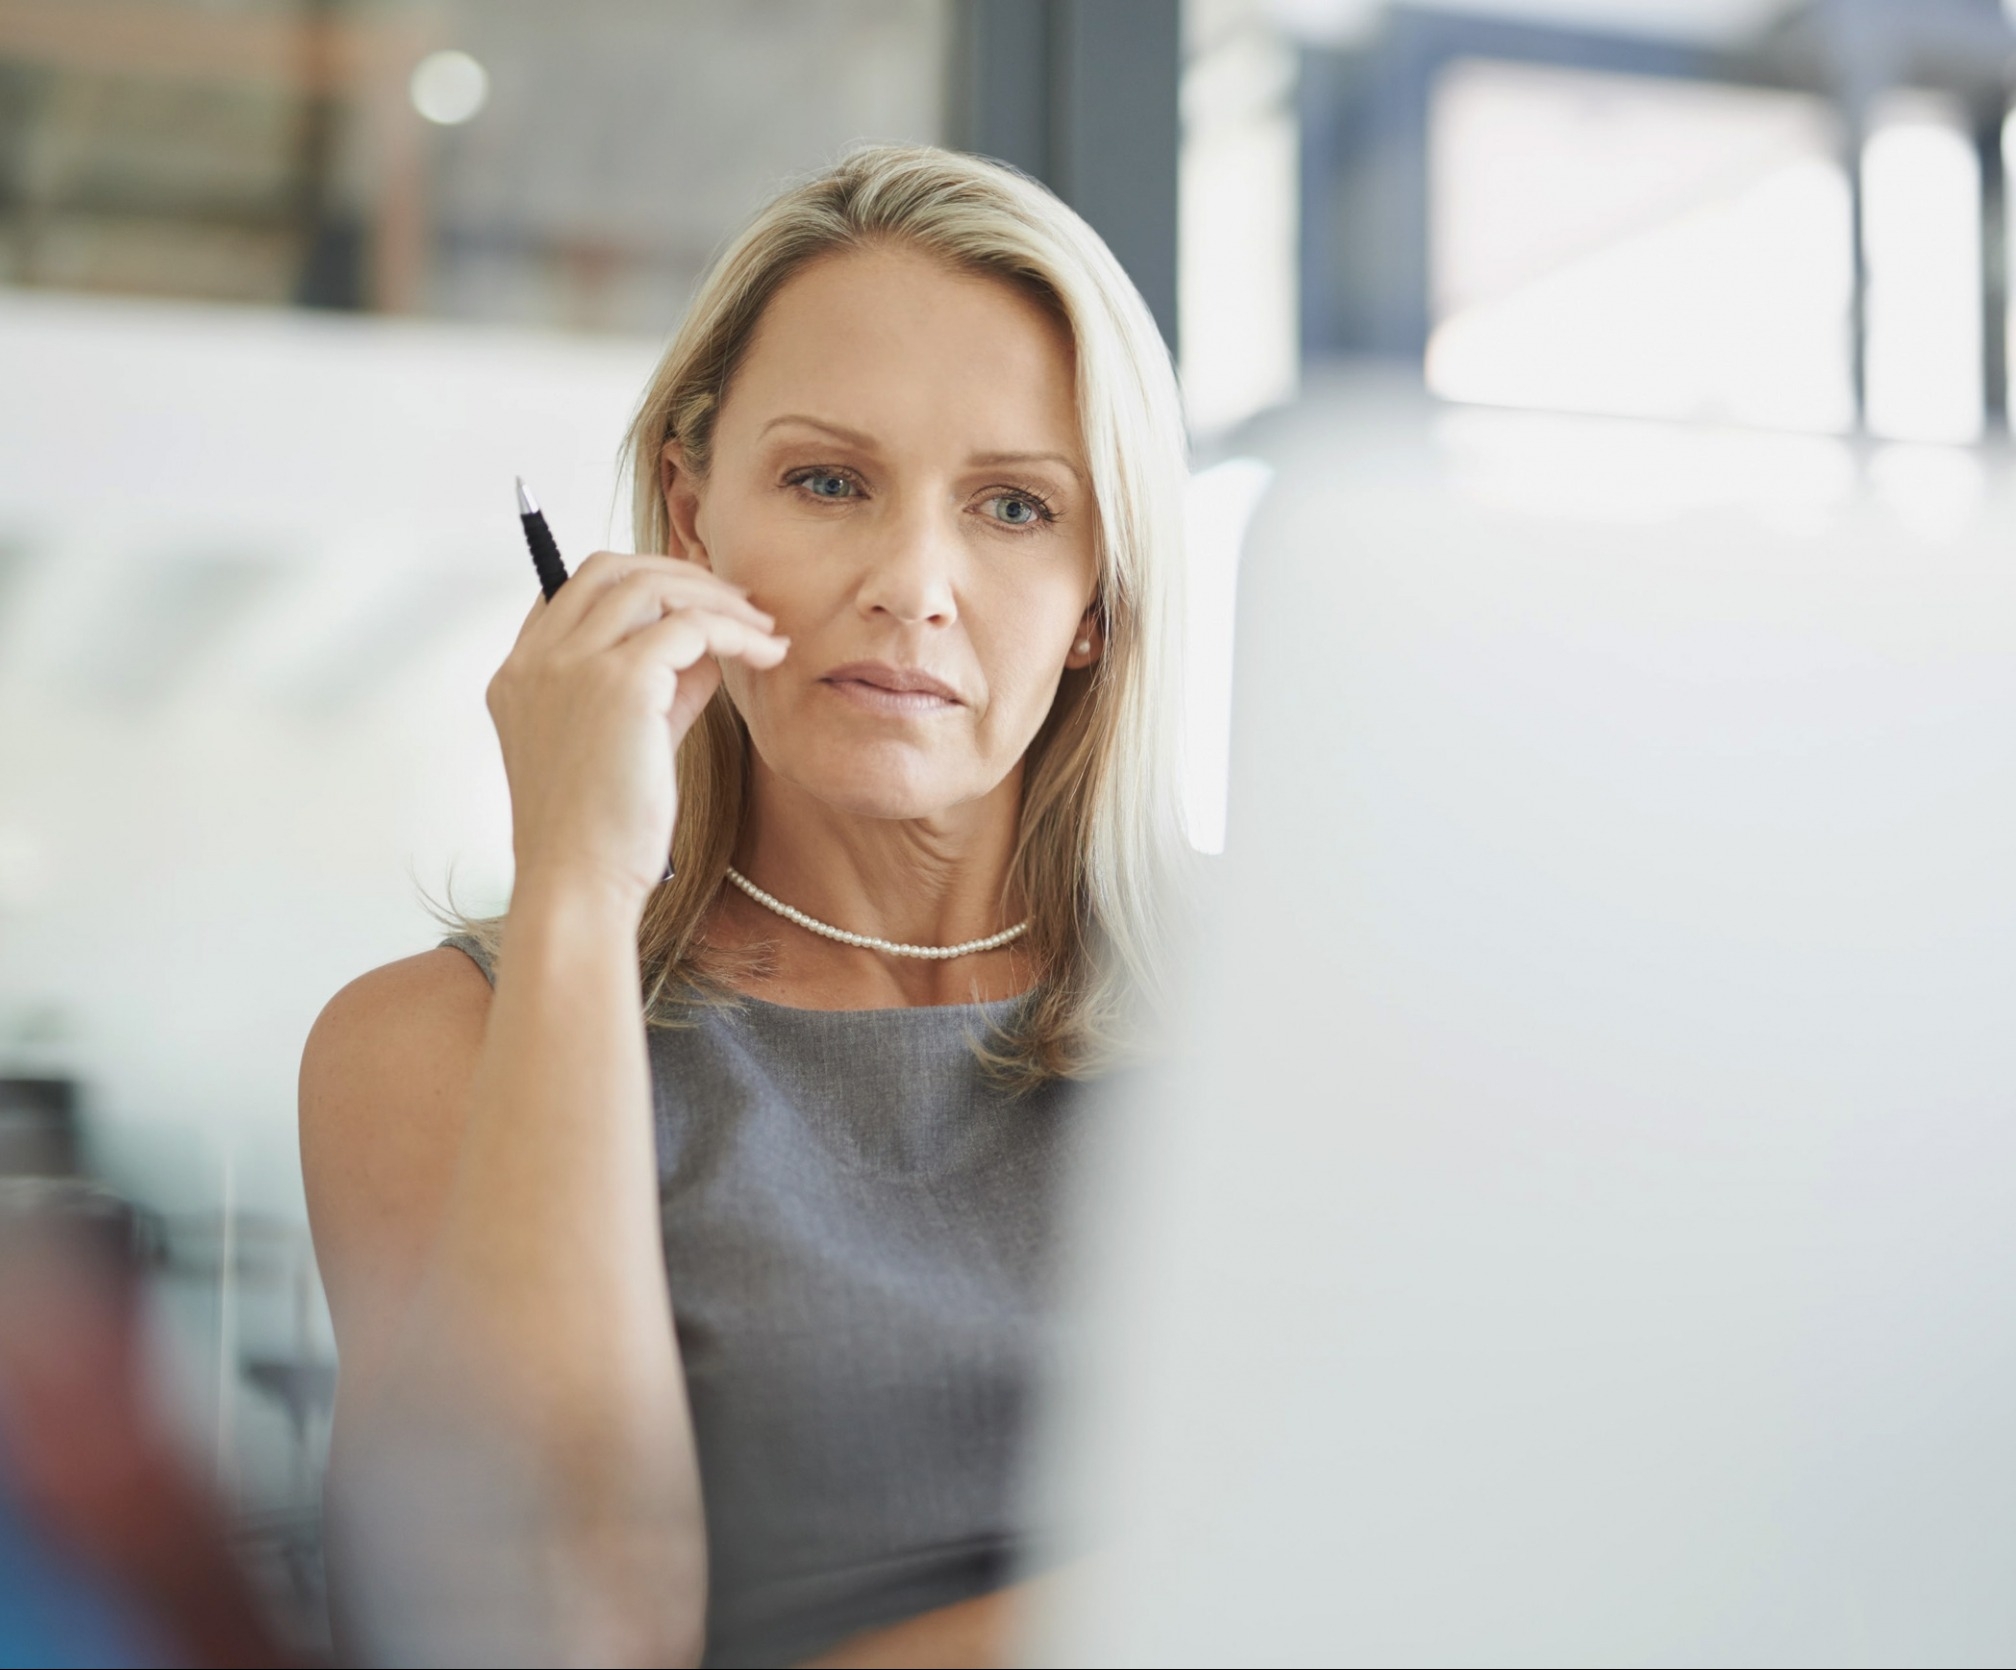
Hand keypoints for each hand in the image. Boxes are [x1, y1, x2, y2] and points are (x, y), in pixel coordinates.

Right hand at [486, 552, 787, 912]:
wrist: (579, 883)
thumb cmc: (601, 831)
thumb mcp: (628, 742)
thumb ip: (661, 687)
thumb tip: (711, 644)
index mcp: (520, 674)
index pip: (572, 590)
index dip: (638, 582)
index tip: (694, 602)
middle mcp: (536, 660)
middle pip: (610, 569)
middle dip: (681, 574)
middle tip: (738, 603)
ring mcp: (571, 665)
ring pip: (652, 586)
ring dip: (716, 599)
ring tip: (762, 631)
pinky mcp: (619, 682)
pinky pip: (691, 625)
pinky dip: (736, 632)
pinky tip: (767, 655)